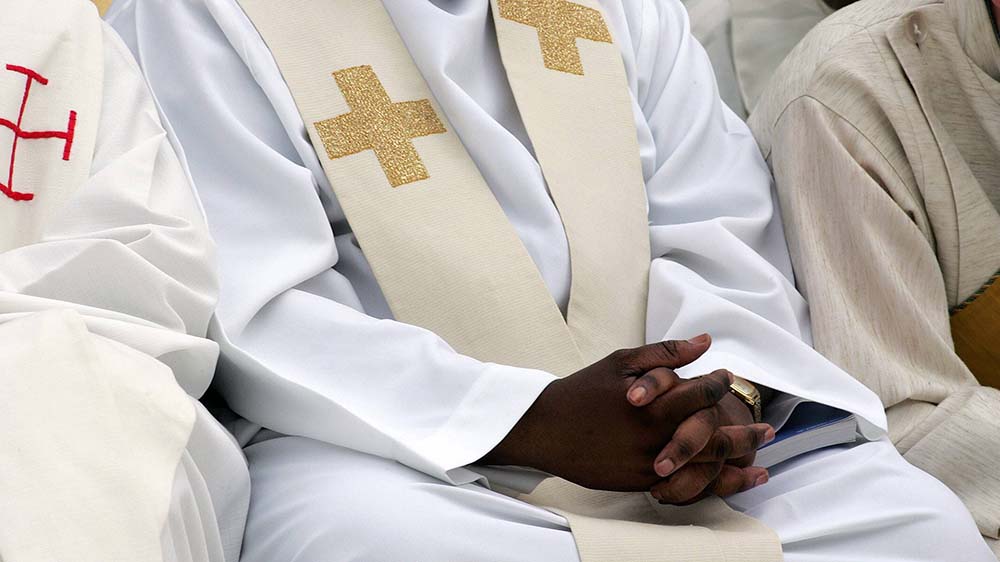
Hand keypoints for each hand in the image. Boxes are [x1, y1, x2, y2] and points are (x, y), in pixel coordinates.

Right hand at [480, 338, 768, 491]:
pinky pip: (684, 487)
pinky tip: (727, 482)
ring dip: (737, 466)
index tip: (726, 376)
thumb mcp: (621, 361)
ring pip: (705, 467)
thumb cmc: (583, 391)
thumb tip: (705, 341)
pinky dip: (710, 485)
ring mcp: (649, 464)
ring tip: (760, 464)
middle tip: (767, 431)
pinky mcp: (640, 482)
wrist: (545, 429)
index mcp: (654, 404)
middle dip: (745, 434)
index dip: (719, 383)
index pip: (702, 393)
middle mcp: (656, 437)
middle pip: (714, 437)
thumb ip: (666, 353)